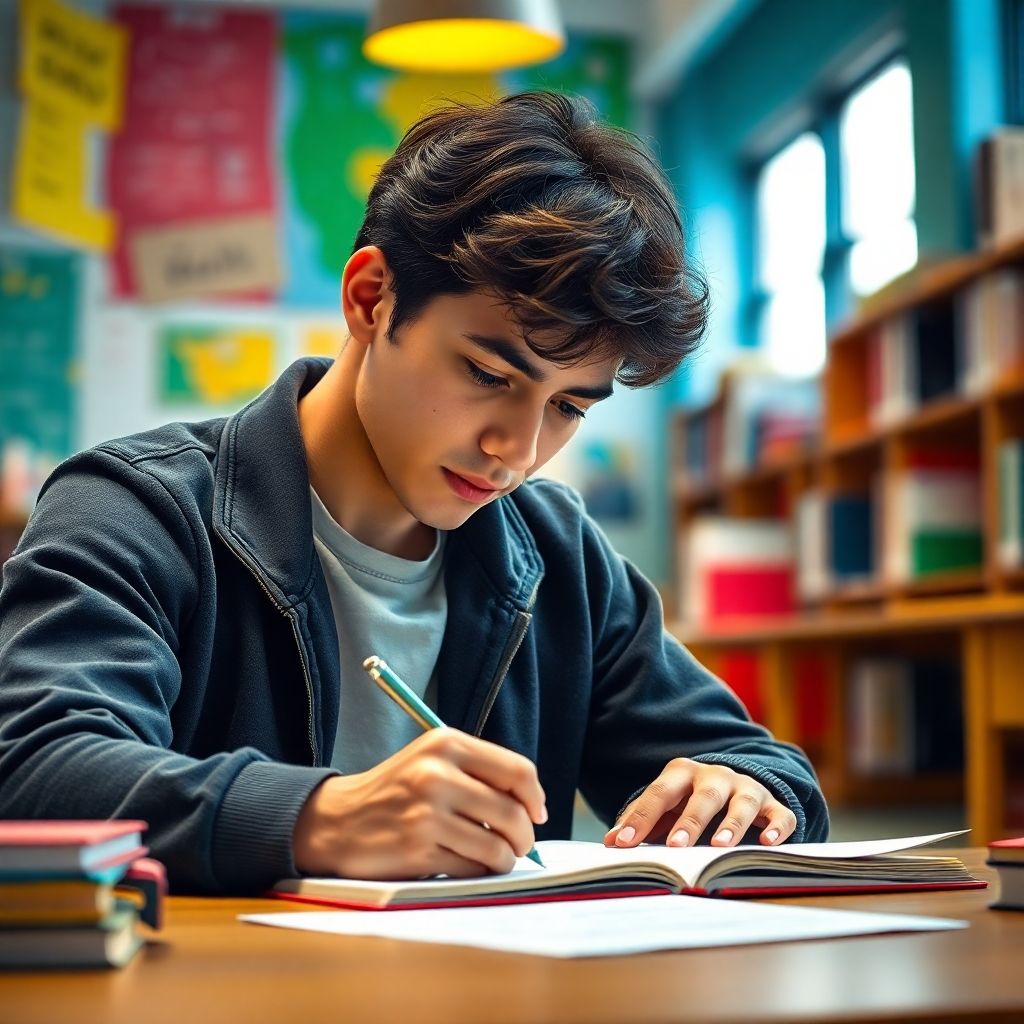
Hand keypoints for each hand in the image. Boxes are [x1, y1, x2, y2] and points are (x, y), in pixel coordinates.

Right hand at [293, 728, 546, 878]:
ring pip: (496, 847)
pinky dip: (478, 871)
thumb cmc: (397, 790)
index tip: (538, 812)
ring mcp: (426, 814)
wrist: (338, 819)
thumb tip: (532, 805)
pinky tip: (467, 863)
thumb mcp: (432, 759)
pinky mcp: (417, 850)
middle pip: (512, 813)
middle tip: (521, 844)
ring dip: (504, 858)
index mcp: (446, 743)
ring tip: (496, 856)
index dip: (535, 796)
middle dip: (525, 836)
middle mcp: (436, 774)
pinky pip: (471, 868)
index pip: (517, 770)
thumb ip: (479, 771)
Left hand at [602, 759, 795, 849]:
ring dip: (732, 824)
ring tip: (720, 847)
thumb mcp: (665, 805)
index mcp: (682, 773)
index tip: (623, 844)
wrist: (732, 785)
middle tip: (675, 846)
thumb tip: (613, 842)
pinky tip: (767, 843)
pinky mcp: (772, 804)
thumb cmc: (688, 801)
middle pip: (704, 796)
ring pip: (742, 803)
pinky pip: (779, 814)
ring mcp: (746, 788)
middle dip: (690, 821)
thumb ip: (641, 820)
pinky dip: (776, 828)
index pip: (660, 793)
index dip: (641, 818)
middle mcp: (716, 776)